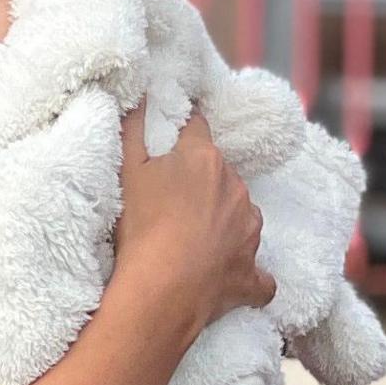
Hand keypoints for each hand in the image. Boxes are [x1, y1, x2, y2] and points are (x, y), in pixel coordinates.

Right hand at [116, 107, 271, 329]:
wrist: (162, 289)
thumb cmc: (142, 226)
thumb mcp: (128, 170)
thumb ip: (132, 128)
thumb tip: (140, 96)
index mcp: (205, 159)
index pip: (197, 130)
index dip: (184, 135)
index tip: (174, 142)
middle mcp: (236, 187)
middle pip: (219, 174)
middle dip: (201, 183)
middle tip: (171, 203)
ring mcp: (249, 230)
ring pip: (240, 215)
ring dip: (224, 222)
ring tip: (192, 241)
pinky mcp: (252, 273)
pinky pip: (257, 275)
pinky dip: (246, 274)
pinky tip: (232, 279)